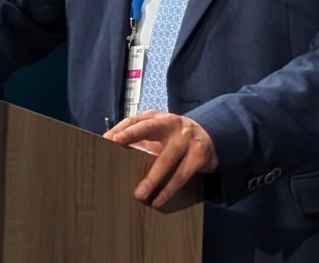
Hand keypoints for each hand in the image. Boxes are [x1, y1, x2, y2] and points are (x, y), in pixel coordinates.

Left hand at [103, 110, 217, 206]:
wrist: (210, 140)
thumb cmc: (176, 139)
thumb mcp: (160, 134)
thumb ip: (141, 139)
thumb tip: (112, 152)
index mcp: (159, 118)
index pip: (137, 120)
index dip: (123, 128)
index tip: (108, 139)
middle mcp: (173, 123)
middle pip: (149, 129)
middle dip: (132, 136)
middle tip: (116, 145)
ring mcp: (187, 138)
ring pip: (166, 160)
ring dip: (152, 179)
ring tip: (139, 194)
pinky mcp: (199, 154)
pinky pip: (181, 175)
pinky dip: (169, 190)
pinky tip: (158, 200)